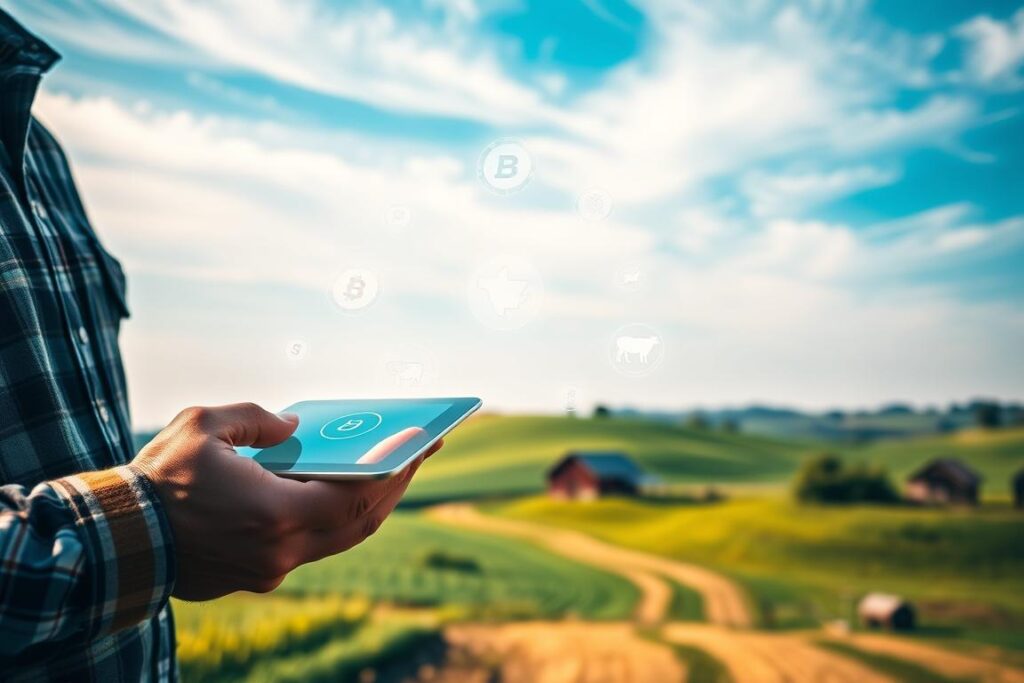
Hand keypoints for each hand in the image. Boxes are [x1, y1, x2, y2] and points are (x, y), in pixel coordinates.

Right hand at [132, 403, 440, 600]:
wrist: (112, 542)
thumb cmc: (155, 481)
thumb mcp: (203, 425)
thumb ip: (257, 418)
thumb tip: (293, 427)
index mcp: (275, 515)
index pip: (359, 496)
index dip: (396, 470)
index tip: (425, 444)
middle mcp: (281, 553)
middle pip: (359, 521)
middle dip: (394, 485)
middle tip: (421, 452)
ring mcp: (269, 570)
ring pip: (337, 538)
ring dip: (366, 503)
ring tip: (390, 468)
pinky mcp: (255, 577)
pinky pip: (309, 546)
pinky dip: (330, 517)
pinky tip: (337, 487)